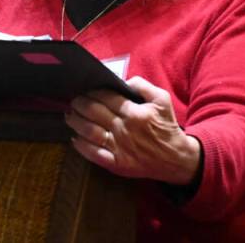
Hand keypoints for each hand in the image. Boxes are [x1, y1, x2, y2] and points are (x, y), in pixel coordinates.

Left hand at [65, 76, 200, 184]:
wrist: (176, 159)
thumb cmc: (167, 127)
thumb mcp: (162, 100)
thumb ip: (143, 86)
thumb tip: (124, 80)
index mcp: (135, 112)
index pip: (107, 97)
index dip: (93, 91)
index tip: (85, 88)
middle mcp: (124, 129)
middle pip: (94, 112)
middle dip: (80, 103)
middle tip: (73, 99)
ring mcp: (119, 147)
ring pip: (90, 131)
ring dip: (75, 122)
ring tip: (69, 115)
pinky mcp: (117, 163)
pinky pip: (94, 154)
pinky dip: (82, 147)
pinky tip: (75, 139)